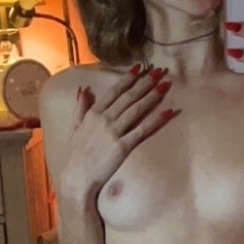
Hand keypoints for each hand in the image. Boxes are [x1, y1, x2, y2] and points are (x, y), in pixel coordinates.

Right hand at [54, 65, 177, 200]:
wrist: (77, 177)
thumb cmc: (75, 155)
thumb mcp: (74, 127)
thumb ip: (80, 108)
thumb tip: (83, 89)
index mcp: (93, 113)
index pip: (114, 91)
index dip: (128, 78)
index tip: (140, 66)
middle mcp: (105, 119)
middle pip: (129, 97)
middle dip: (146, 82)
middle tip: (160, 70)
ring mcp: (115, 132)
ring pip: (137, 109)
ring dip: (153, 95)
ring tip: (166, 84)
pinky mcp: (123, 147)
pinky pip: (143, 130)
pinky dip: (157, 120)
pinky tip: (169, 111)